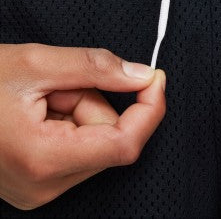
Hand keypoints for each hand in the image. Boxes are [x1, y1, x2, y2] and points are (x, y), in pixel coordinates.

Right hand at [0, 43, 165, 209]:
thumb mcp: (36, 64)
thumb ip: (96, 68)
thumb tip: (140, 76)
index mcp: (43, 159)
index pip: (125, 144)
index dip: (150, 110)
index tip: (154, 79)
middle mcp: (45, 184)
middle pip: (110, 136)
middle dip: (95, 99)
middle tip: (60, 83)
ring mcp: (42, 185)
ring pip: (96, 138)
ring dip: (80, 106)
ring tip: (42, 96)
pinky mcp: (41, 177)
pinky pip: (80, 143)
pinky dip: (70, 118)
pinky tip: (41, 109)